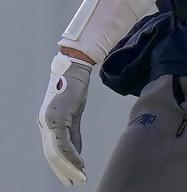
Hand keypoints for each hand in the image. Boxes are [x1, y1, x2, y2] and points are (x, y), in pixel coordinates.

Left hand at [38, 53, 92, 185]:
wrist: (75, 69)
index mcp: (47, 122)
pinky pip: (63, 142)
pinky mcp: (57, 117)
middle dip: (63, 171)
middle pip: (51, 155)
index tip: (71, 176)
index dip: (61, 166)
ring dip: (68, 167)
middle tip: (75, 182)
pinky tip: (80, 163)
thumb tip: (76, 153)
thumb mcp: (75, 114)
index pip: (51, 150)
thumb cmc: (75, 88)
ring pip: (55, 152)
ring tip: (79, 176)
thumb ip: (74, 133)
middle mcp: (44, 123)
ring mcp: (48, 120)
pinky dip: (72, 155)